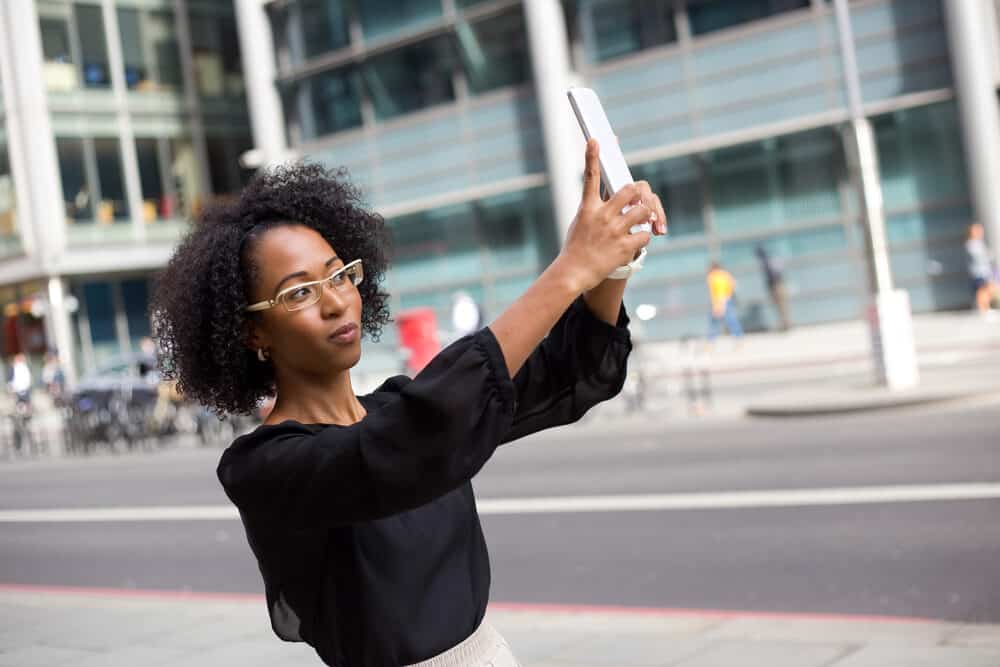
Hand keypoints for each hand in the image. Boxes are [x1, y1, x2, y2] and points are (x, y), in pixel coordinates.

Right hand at [555, 139, 667, 291]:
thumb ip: (595, 206)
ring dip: (646, 216)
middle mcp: (602, 216)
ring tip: (640, 224)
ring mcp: (614, 231)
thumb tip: (605, 191)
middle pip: (630, 190)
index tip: (596, 140)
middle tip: (638, 203)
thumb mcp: (581, 221)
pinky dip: (644, 237)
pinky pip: (645, 234)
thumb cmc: (576, 246)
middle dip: (639, 195)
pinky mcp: (624, 246)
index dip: (592, 157)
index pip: (590, 177)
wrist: (573, 273)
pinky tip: (635, 242)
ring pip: (643, 211)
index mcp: (588, 208)